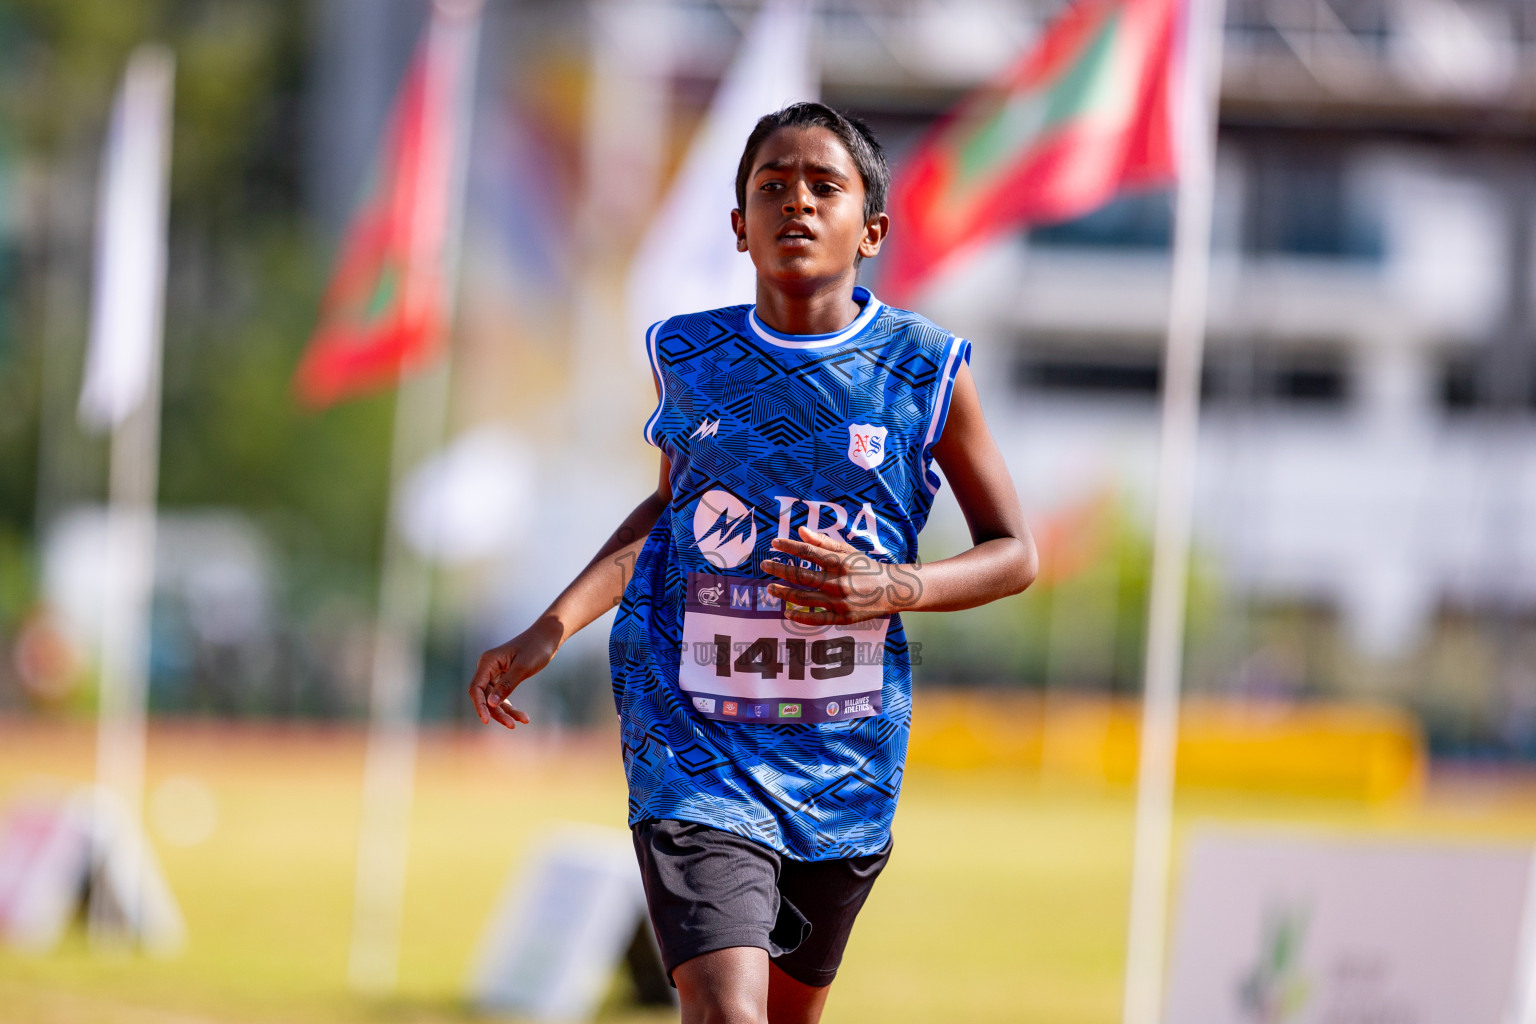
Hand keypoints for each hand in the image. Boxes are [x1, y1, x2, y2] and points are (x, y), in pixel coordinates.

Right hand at [468, 616, 560, 729]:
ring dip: (506, 712)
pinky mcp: (504, 677)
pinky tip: (523, 717)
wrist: (548, 637)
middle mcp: (488, 667)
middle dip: (497, 712)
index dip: (479, 705)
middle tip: (512, 725)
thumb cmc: (536, 648)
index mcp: (488, 661)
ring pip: (495, 699)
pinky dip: (511, 707)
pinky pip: (503, 696)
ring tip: (523, 721)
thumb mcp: (523, 668)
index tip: (486, 721)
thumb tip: (491, 704)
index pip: (476, 688)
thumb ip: (507, 685)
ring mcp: (495, 673)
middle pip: (485, 696)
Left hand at [760, 527, 918, 625]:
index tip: (774, 543)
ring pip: (804, 598)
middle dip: (780, 569)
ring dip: (784, 593)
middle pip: (801, 575)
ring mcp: (840, 602)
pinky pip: (817, 619)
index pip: (808, 552)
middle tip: (764, 565)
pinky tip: (787, 613)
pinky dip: (801, 617)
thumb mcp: (849, 551)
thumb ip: (824, 542)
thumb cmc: (867, 567)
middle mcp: (838, 582)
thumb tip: (800, 530)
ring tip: (770, 588)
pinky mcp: (843, 617)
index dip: (789, 547)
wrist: (893, 590)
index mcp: (840, 562)